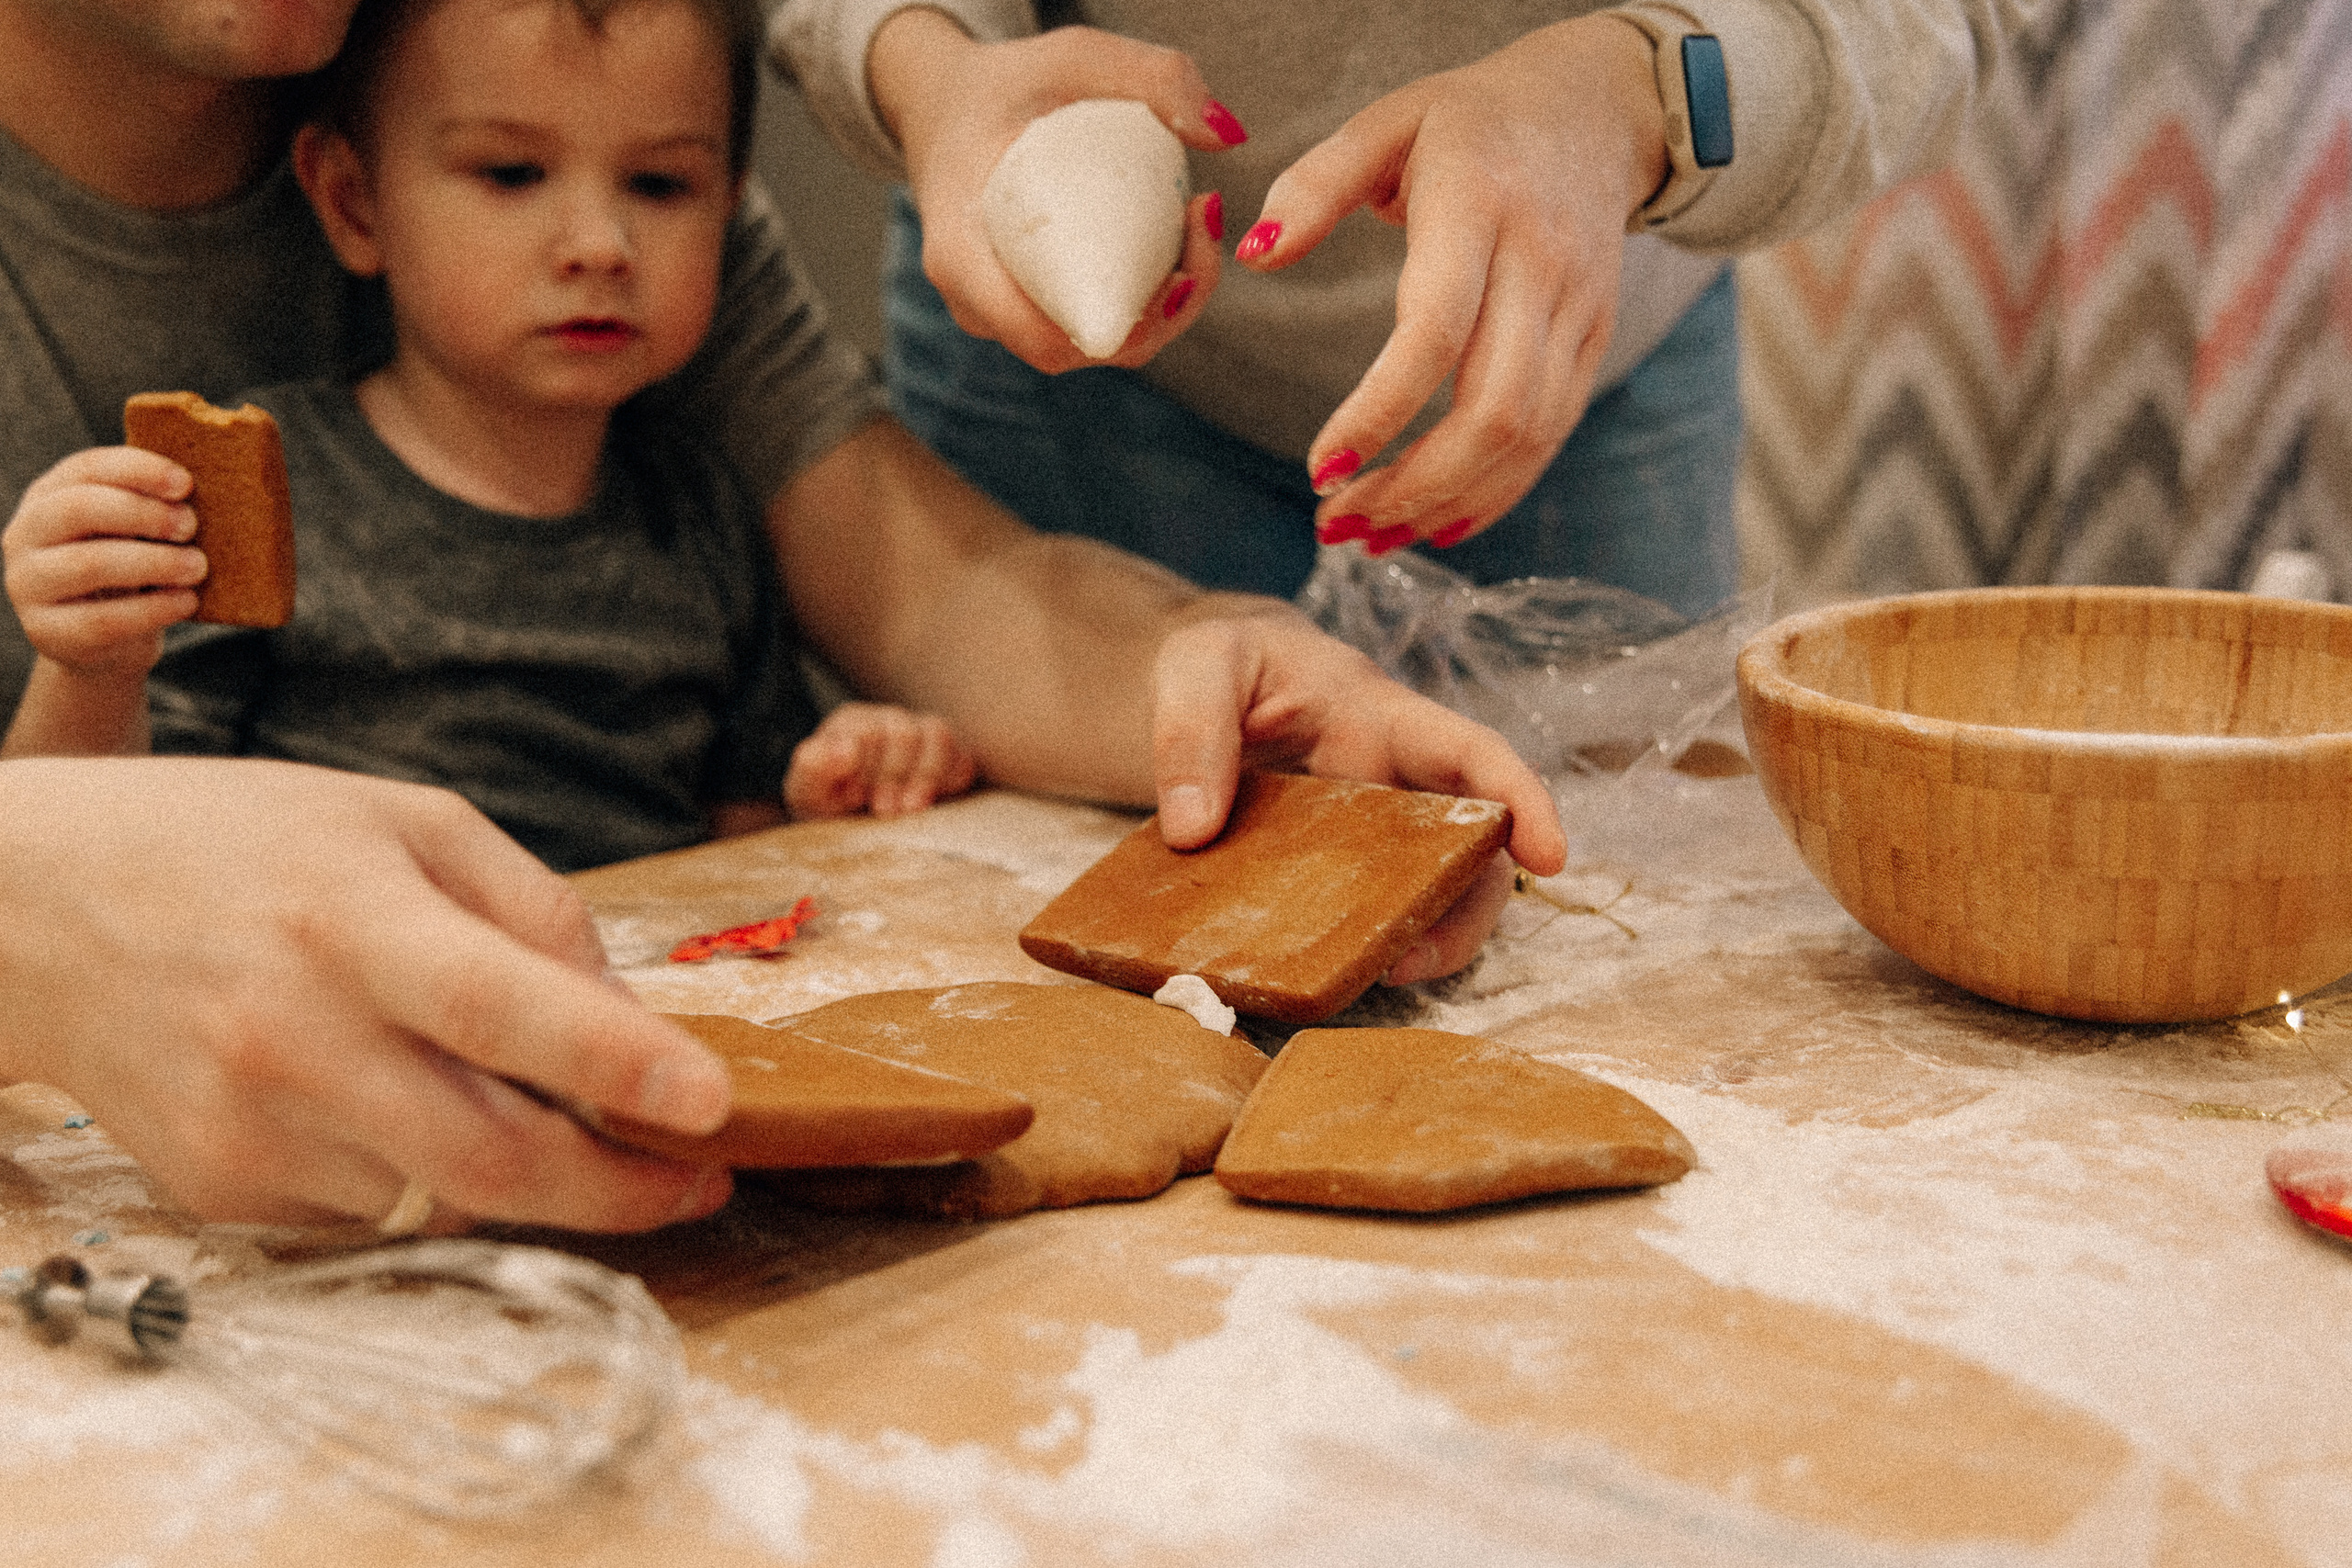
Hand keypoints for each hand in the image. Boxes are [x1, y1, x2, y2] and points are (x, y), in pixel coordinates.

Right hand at [0, 758, 736, 1232]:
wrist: (32, 908)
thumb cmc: (237, 844)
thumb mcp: (403, 820)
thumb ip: (533, 911)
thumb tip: (632, 1018)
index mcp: (351, 920)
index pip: (502, 1009)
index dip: (618, 1067)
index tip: (715, 1106)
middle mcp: (294, 1036)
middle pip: (491, 1159)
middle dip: (623, 1191)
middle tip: (696, 1178)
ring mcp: (249, 1128)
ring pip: (445, 1203)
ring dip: (527, 1181)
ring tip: (540, 1114)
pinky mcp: (218, 1190)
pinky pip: (374, 1215)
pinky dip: (428, 1179)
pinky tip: (405, 1108)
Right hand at [3, 446, 207, 675]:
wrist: (104, 645)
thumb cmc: (128, 573)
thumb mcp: (131, 535)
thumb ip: (149, 508)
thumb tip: (195, 493)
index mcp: (47, 497)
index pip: (86, 468)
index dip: (137, 470)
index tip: (185, 484)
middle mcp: (25, 535)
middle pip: (78, 508)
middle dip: (143, 513)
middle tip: (190, 526)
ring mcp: (28, 584)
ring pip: (89, 564)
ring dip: (154, 562)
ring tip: (197, 567)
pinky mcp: (45, 631)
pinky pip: (102, 619)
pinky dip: (153, 609)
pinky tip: (187, 602)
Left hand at [785, 701, 979, 819]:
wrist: (855, 828)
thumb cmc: (830, 807)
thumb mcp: (808, 793)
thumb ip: (813, 767)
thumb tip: (845, 748)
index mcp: (852, 723)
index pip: (867, 732)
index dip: (864, 767)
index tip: (854, 797)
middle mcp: (889, 720)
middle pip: (904, 732)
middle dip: (894, 775)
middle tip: (883, 810)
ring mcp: (922, 734)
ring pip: (938, 735)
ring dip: (925, 776)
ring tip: (911, 808)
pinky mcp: (950, 756)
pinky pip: (962, 756)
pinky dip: (951, 779)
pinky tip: (932, 802)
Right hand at [869, 9, 1237, 370]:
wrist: (951, 109)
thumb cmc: (1007, 85)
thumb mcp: (1071, 56)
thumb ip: (1153, 78)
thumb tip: (1229, 137)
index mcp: (961, 256)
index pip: (1047, 337)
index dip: (1126, 324)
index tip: (1180, 267)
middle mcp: (978, 304)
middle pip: (1087, 346)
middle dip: (1164, 310)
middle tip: (1203, 229)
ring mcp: (1002, 316)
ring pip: (1098, 343)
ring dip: (1162, 304)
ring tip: (1196, 229)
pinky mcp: (1030, 311)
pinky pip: (1094, 324)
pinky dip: (1143, 297)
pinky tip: (1175, 246)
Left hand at [1147, 606, 1566, 981]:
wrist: (1202, 692)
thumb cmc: (1220, 662)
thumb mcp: (1195, 664)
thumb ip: (1191, 729)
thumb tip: (1193, 828)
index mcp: (1378, 717)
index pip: (1471, 750)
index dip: (1521, 800)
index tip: (1551, 857)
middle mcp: (1394, 781)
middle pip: (1472, 848)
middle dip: (1467, 909)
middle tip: (1415, 958)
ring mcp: (1371, 833)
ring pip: (1433, 892)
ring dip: (1423, 939)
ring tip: (1375, 974)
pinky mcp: (1336, 872)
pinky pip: (1367, 913)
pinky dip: (1360, 946)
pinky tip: (1323, 969)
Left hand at [1236, 16, 1667, 552]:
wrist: (1598, 107)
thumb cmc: (1471, 119)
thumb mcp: (1385, 122)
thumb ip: (1314, 184)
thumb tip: (1254, 252)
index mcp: (1480, 208)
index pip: (1434, 333)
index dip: (1379, 413)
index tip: (1321, 470)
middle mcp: (1540, 266)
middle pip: (1491, 410)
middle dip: (1412, 487)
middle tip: (1336, 525)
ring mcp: (1577, 310)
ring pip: (1525, 438)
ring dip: (1446, 504)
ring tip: (1370, 538)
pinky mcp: (1593, 341)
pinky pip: (1549, 437)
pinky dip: (1493, 493)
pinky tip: (1434, 523)